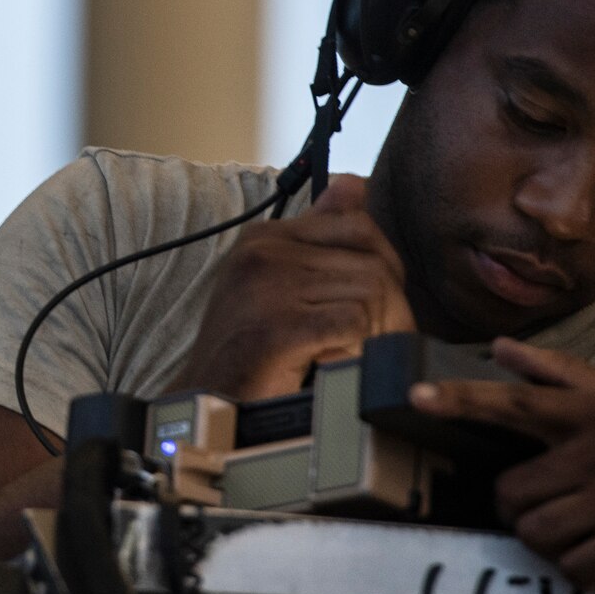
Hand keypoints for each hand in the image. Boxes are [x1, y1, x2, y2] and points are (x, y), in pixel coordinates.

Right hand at [172, 174, 413, 400]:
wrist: (204, 411)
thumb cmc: (245, 356)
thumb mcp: (278, 285)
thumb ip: (319, 234)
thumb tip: (355, 183)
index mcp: (263, 238)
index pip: (357, 225)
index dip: (382, 268)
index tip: (374, 309)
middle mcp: (263, 253)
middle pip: (374, 263)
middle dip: (390, 310)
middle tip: (375, 346)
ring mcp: (267, 288)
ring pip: (371, 294)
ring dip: (375, 336)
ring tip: (347, 360)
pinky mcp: (277, 327)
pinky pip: (354, 324)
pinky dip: (354, 352)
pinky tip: (329, 368)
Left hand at [412, 338, 594, 585]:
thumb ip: (562, 374)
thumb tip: (500, 348)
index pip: (516, 402)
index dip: (462, 401)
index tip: (416, 397)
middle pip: (513, 492)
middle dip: (521, 507)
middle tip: (555, 504)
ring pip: (536, 534)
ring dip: (548, 541)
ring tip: (583, 529)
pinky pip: (573, 569)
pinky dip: (580, 569)